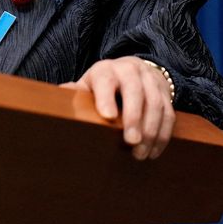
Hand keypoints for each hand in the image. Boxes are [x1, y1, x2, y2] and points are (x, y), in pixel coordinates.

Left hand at [61, 57, 175, 159]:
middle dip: (134, 118)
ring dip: (151, 131)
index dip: (106, 97)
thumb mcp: (88, 85)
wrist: (134, 70)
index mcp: (105, 70)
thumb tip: (54, 100)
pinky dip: (163, 135)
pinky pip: (169, 114)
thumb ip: (74, 93)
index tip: (107, 117)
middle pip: (135, 92)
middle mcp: (130, 71)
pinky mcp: (166, 93)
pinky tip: (153, 151)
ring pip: (156, 104)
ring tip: (141, 153)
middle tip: (130, 142)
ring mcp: (150, 80)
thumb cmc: (104, 84)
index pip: (106, 80)